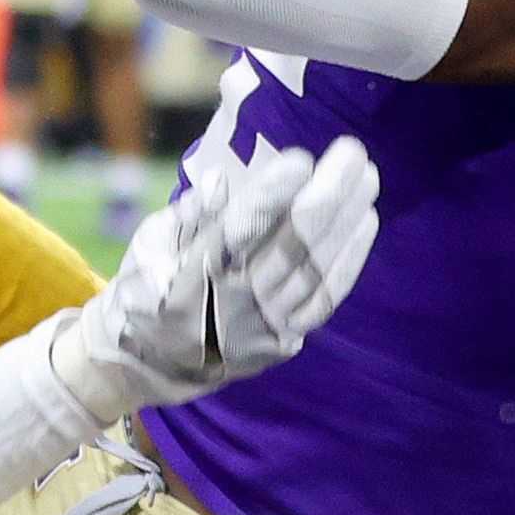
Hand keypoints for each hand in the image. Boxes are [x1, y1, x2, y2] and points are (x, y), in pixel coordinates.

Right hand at [53, 136, 380, 419]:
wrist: (156, 362)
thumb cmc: (148, 288)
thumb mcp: (149, 247)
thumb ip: (187, 216)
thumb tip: (220, 180)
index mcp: (190, 277)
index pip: (238, 230)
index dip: (272, 194)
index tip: (301, 158)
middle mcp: (233, 303)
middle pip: (291, 245)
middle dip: (327, 195)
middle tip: (351, 152)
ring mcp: (263, 324)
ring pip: (315, 268)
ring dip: (346, 219)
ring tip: (366, 176)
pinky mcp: (284, 338)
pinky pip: (325, 297)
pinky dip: (349, 258)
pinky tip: (365, 219)